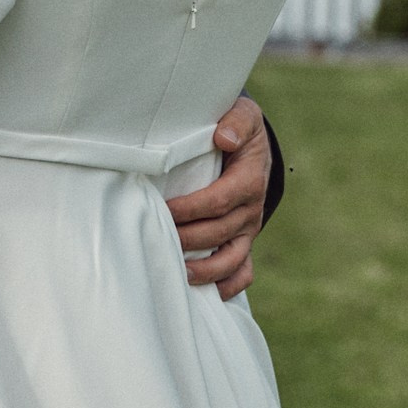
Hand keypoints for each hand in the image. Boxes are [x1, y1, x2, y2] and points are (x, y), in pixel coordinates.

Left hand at [167, 95, 270, 299]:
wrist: (250, 143)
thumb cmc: (237, 128)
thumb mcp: (243, 114)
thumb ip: (237, 121)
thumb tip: (224, 137)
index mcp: (249, 180)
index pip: (219, 200)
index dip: (191, 209)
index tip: (164, 209)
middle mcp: (251, 210)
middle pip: (219, 232)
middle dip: (187, 239)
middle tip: (156, 239)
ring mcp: (248, 230)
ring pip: (231, 259)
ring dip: (204, 270)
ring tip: (177, 273)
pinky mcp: (244, 242)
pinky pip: (243, 272)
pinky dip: (227, 286)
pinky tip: (205, 294)